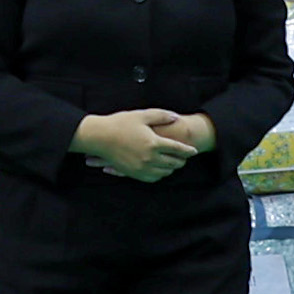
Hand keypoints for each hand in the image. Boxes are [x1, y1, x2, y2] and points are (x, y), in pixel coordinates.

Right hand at [73, 109, 205, 181]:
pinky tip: (160, 169)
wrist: (99, 138)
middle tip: (185, 157)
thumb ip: (161, 115)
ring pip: (165, 173)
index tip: (194, 150)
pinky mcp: (134, 173)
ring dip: (172, 168)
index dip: (188, 150)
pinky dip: (160, 174)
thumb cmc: (120, 124)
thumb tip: (176, 118)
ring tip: (174, 163)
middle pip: (174, 163)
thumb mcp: (142, 115)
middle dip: (182, 160)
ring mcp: (142, 168)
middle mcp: (150, 158)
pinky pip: (153, 178)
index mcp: (153, 143)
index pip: (178, 149)